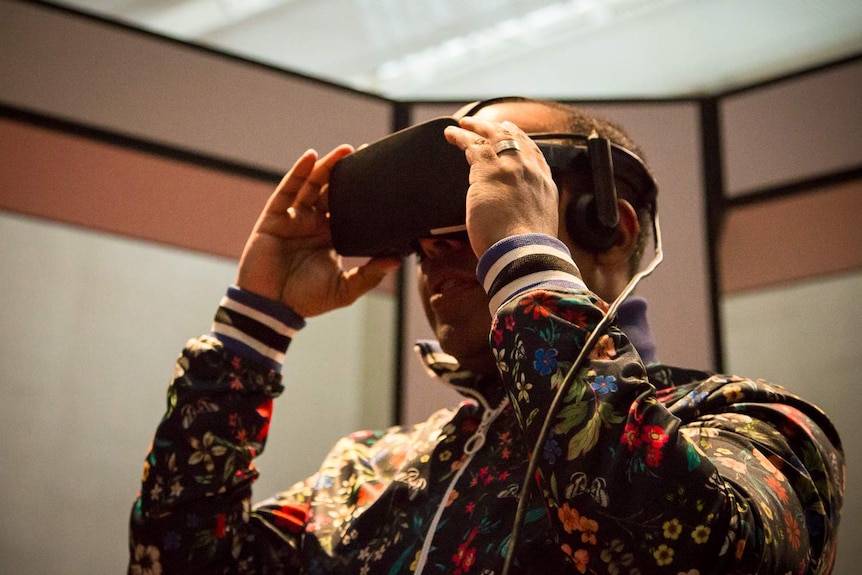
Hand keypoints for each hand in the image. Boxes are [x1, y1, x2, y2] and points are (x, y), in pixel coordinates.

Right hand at [235, 146, 401, 317]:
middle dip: (347, 172)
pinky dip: (299, 172)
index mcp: (332, 237)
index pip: (350, 208)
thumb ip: (370, 274)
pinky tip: (311, 157)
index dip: (363, 192)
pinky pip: (288, 190)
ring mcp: (294, 218)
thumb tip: (398, 259)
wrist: (271, 308)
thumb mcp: (345, 290)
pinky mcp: (275, 217)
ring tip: (345, 150)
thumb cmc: (306, 300)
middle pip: (332, 191)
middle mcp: (313, 224)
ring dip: (327, 166)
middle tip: (367, 153)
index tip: (381, 175)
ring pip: (312, 185)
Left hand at [444, 117, 558, 256]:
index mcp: (544, 185)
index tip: (511, 131)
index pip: (533, 153)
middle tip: (484, 124)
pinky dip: (460, 137)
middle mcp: (530, 171)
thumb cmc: (526, 251)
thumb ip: (528, 214)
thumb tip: (518, 220)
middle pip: (515, 139)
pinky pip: (472, 145)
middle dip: (498, 128)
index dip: (521, 140)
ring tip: (464, 124)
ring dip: (477, 128)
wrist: (523, 253)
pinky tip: (451, 134)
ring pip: (493, 137)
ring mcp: (511, 168)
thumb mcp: (537, 226)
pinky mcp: (488, 170)